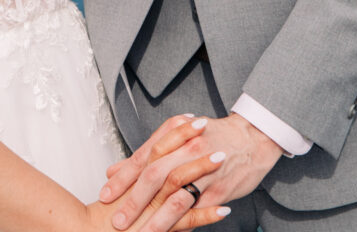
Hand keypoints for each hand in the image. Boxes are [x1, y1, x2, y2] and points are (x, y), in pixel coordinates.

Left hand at [100, 113, 282, 228]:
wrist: (251, 137)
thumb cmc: (211, 136)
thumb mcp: (176, 135)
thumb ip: (146, 154)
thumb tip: (113, 169)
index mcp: (173, 134)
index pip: (142, 157)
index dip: (123, 177)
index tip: (105, 194)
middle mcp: (187, 149)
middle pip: (155, 175)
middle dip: (134, 199)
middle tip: (118, 220)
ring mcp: (204, 168)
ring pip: (176, 194)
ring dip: (157, 217)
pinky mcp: (219, 187)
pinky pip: (199, 208)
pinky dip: (184, 221)